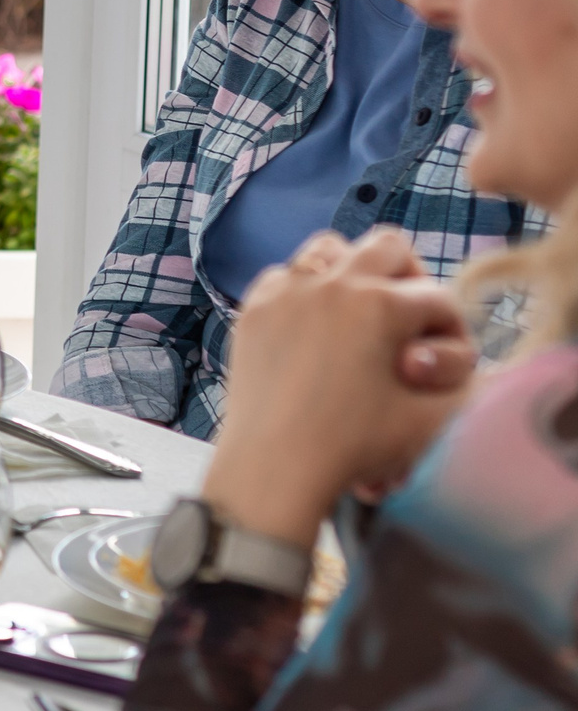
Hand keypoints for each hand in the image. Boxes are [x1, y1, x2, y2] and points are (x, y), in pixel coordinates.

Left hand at [201, 227, 476, 544]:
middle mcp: (331, 283)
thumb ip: (459, 374)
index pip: (438, 298)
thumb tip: (436, 346)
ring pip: (328, 248)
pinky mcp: (252, 310)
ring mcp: (285, 291)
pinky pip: (283, 277)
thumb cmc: (359, 445)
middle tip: (409, 317)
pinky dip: (304, 292)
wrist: (275, 465)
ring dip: (352, 272)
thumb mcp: (435, 417)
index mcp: (381, 304)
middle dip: (408, 278)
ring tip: (361, 312)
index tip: (442, 361)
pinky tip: (314, 327)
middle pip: (387, 246)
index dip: (452, 330)